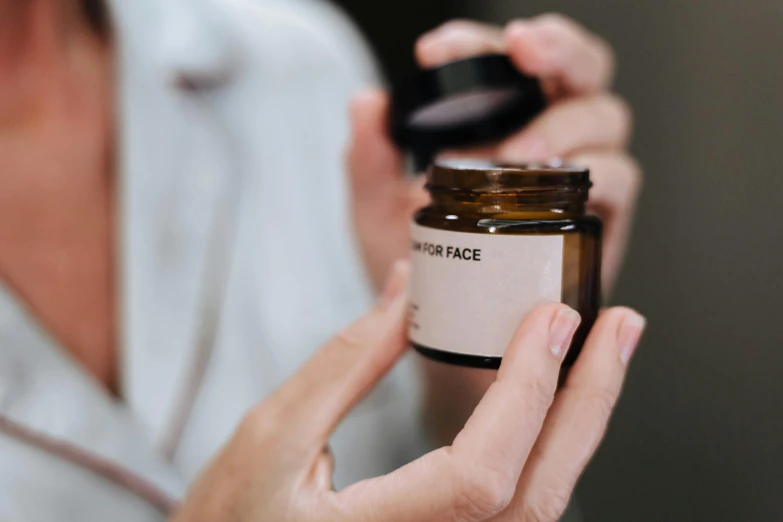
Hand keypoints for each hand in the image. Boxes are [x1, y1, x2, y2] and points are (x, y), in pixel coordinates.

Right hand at [172, 262, 645, 521]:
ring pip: (537, 507)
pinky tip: (555, 398)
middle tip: (616, 327)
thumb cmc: (229, 519)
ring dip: (577, 423)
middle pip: (535, 499)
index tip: (550, 320)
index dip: (525, 395)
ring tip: (600, 353)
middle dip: (585, 404)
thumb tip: (406, 288)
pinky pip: (516, 505)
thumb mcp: (272, 436)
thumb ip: (344, 363)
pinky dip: (546, 445)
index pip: (480, 478)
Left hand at [349, 14, 640, 294]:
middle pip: (578, 68)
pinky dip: (591, 172)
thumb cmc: (421, 267)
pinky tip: (547, 188)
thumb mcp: (379, 212)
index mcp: (499, 121)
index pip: (503, 61)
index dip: (478, 44)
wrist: (449, 332)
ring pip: (604, 115)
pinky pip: (619, 178)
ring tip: (516, 151)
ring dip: (564, 123)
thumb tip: (365, 104)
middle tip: (522, 49)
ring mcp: (577, 175)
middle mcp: (547, 136)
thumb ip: (370, 160)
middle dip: (556, 48)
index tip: (436, 53)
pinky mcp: (597, 218)